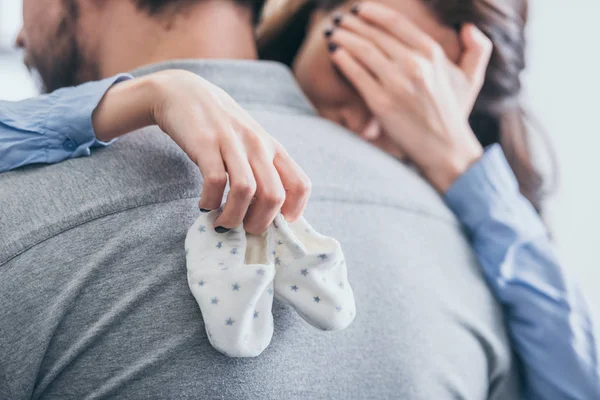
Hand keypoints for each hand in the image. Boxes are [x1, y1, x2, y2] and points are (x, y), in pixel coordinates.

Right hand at [93, 70, 310, 233]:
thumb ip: (262, 169)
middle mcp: (257, 145)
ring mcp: (232, 143)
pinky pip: (214, 181)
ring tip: (222, 223)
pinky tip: (204, 204)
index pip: (300, 185)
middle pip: (274, 196)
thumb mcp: (250, 142)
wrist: (183, 92)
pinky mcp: (205, 143)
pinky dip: (210, 201)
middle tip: (243, 230)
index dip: (293, 212)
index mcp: (273, 148)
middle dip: (259, 224)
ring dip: (233, 217)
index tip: (274, 224)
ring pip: (245, 191)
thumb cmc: (219, 126)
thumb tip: (268, 212)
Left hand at [326, 2, 492, 191]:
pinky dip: (343, 60)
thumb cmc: (454, 113)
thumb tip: (468, 26)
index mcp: (432, 53)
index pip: (395, 23)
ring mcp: (396, 83)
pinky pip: (357, 74)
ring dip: (344, 37)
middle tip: (339, 20)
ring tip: (331, 33)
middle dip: (353, 24)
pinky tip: (334, 52)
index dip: (373, 12)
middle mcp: (414, 64)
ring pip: (363, 50)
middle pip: (374, 34)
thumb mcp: (472, 79)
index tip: (359, 9)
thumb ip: (477, 49)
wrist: (445, 149)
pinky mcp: (381, 102)